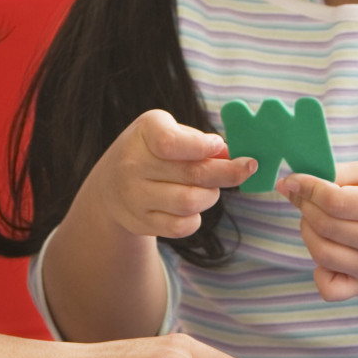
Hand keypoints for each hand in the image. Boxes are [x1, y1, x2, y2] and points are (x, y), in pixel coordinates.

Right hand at [77, 109, 255, 239]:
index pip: (171, 143)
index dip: (202, 147)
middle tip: (247, 168)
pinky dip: (197, 217)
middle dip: (229, 173)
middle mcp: (132, 164)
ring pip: (190, 202)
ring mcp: (134, 197)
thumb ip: (197, 140)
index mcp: (144, 133)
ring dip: (212, 195)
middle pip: (193, 174)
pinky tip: (194, 206)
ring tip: (210, 187)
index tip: (220, 146)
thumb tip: (230, 155)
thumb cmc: (152, 151)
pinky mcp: (141, 223)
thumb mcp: (168, 131)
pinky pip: (182, 227)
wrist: (110, 185)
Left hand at [277, 160, 357, 300]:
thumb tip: (290, 184)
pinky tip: (329, 249)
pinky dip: (319, 271)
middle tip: (307, 196)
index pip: (334, 201)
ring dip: (308, 232)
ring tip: (317, 218)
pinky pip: (329, 289)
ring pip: (321, 254)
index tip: (293, 181)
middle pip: (325, 227)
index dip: (307, 188)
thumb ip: (337, 173)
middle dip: (305, 207)